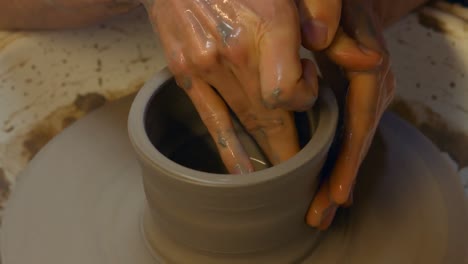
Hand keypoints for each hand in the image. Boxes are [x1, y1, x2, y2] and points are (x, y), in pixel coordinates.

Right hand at [142, 0, 318, 172]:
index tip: (310, 82)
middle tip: (304, 169)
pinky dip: (228, 148)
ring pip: (245, 119)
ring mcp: (205, 65)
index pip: (291, 92)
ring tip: (281, 173)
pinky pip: (211, 118)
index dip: (306, 97)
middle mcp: (235, 50)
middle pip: (270, 113)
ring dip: (266, 146)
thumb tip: (352, 55)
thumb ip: (323, 16)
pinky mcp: (185, 72)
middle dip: (290, 144)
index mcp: (268, 23)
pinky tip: (241, 171)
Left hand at [297, 0, 394, 228]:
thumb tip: (321, 41)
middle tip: (320, 216)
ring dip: (337, 176)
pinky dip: (337, 159)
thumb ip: (325, 13)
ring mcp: (363, 92)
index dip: (348, 158)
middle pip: (357, 140)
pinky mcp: (351, 96)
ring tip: (320, 211)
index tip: (336, 193)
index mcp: (367, 64)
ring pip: (352, 141)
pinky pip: (347, 132)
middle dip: (340, 179)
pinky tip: (329, 184)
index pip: (359, 120)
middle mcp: (372, 83)